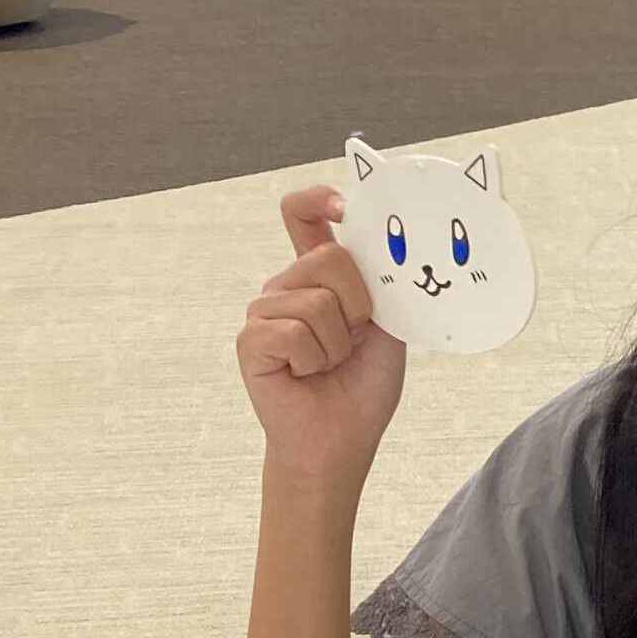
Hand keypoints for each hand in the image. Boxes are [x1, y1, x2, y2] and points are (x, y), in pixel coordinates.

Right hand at [236, 186, 406, 487]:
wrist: (344, 437)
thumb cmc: (363, 382)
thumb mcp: (386, 325)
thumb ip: (380, 284)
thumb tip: (386, 244)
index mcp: (318, 275)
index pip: (302, 216)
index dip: (318, 200)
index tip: (343, 205)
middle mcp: (286, 286)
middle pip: (328, 260)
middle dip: (358, 307)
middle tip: (353, 339)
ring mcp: (263, 311)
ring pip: (317, 302)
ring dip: (338, 343)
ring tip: (329, 363)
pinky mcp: (250, 340)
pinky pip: (294, 332)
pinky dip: (315, 360)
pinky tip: (306, 375)